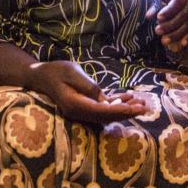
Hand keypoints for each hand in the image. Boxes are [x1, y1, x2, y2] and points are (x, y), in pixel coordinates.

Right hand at [29, 60, 146, 124]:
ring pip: (106, 113)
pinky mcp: (84, 106)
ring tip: (140, 102)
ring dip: (123, 108)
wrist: (41, 76)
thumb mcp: (72, 72)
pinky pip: (102, 108)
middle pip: (107, 116)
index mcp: (75, 105)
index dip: (120, 111)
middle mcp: (79, 112)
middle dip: (127, 112)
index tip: (136, 108)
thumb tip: (105, 100)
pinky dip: (115, 104)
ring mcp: (81, 111)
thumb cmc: (56, 71)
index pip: (102, 112)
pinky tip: (127, 97)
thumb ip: (89, 86)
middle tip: (145, 108)